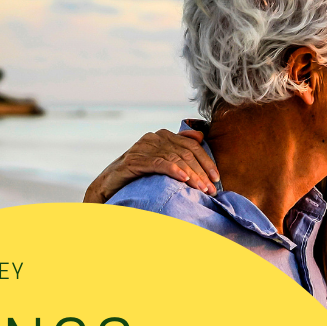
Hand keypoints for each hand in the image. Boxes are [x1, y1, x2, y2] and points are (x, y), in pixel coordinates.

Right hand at [83, 126, 219, 202]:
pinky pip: (158, 163)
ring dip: (191, 175)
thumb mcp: (162, 160)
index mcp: (163, 136)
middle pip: (186, 153)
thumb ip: (179, 148)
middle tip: (211, 189)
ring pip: (175, 159)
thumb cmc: (139, 173)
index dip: (207, 161)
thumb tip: (200, 136)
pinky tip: (184, 179)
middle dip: (201, 172)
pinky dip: (173, 170)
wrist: (109, 183)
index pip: (192, 145)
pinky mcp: (135, 159)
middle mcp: (154, 138)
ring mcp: (143, 147)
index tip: (216, 178)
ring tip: (201, 189)